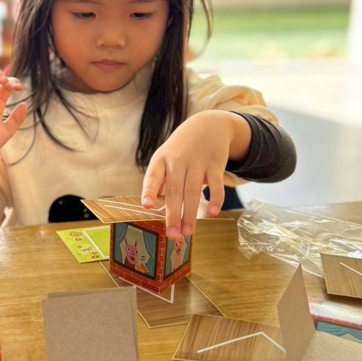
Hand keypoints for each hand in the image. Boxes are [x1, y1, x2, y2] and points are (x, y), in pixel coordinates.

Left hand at [141, 110, 250, 240]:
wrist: (208, 125)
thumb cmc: (182, 147)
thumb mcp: (165, 156)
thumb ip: (159, 179)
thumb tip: (151, 205)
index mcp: (161, 159)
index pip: (153, 176)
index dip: (149, 191)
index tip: (146, 206)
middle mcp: (177, 160)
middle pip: (175, 191)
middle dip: (173, 215)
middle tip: (173, 235)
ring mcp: (197, 161)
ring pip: (193, 191)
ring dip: (190, 214)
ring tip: (187, 232)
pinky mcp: (215, 163)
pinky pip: (215, 184)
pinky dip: (215, 199)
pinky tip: (212, 213)